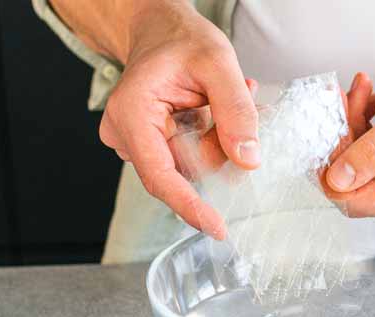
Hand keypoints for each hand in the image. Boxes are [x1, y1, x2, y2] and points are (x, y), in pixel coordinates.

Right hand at [98, 2, 258, 239]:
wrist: (160, 30)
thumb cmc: (180, 39)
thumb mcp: (218, 63)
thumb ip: (235, 111)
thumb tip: (248, 161)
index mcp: (132, 114)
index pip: (160, 176)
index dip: (190, 205)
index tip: (217, 227)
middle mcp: (126, 135)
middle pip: (183, 171)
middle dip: (219, 146)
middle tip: (241, 99)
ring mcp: (137, 143)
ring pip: (191, 166)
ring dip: (218, 138)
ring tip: (224, 97)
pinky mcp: (151, 146)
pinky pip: (190, 158)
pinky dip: (211, 138)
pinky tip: (215, 109)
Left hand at [324, 58, 374, 217]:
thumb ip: (373, 150)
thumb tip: (337, 180)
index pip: (358, 202)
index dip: (333, 172)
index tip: (326, 132)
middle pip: (353, 182)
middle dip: (342, 138)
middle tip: (342, 98)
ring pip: (354, 163)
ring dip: (350, 125)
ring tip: (361, 90)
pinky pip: (363, 153)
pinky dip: (360, 124)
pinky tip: (369, 99)